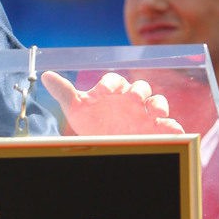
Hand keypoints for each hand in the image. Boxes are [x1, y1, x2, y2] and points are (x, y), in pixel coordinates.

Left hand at [42, 70, 184, 135]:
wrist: (104, 143)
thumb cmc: (90, 123)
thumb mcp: (76, 109)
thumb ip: (64, 92)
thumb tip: (45, 75)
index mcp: (113, 91)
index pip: (114, 80)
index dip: (110, 83)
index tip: (103, 91)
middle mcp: (131, 99)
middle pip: (140, 88)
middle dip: (138, 91)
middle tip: (133, 99)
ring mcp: (145, 113)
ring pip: (157, 102)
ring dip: (158, 105)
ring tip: (155, 112)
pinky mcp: (155, 128)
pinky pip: (169, 125)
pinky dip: (172, 127)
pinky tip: (172, 131)